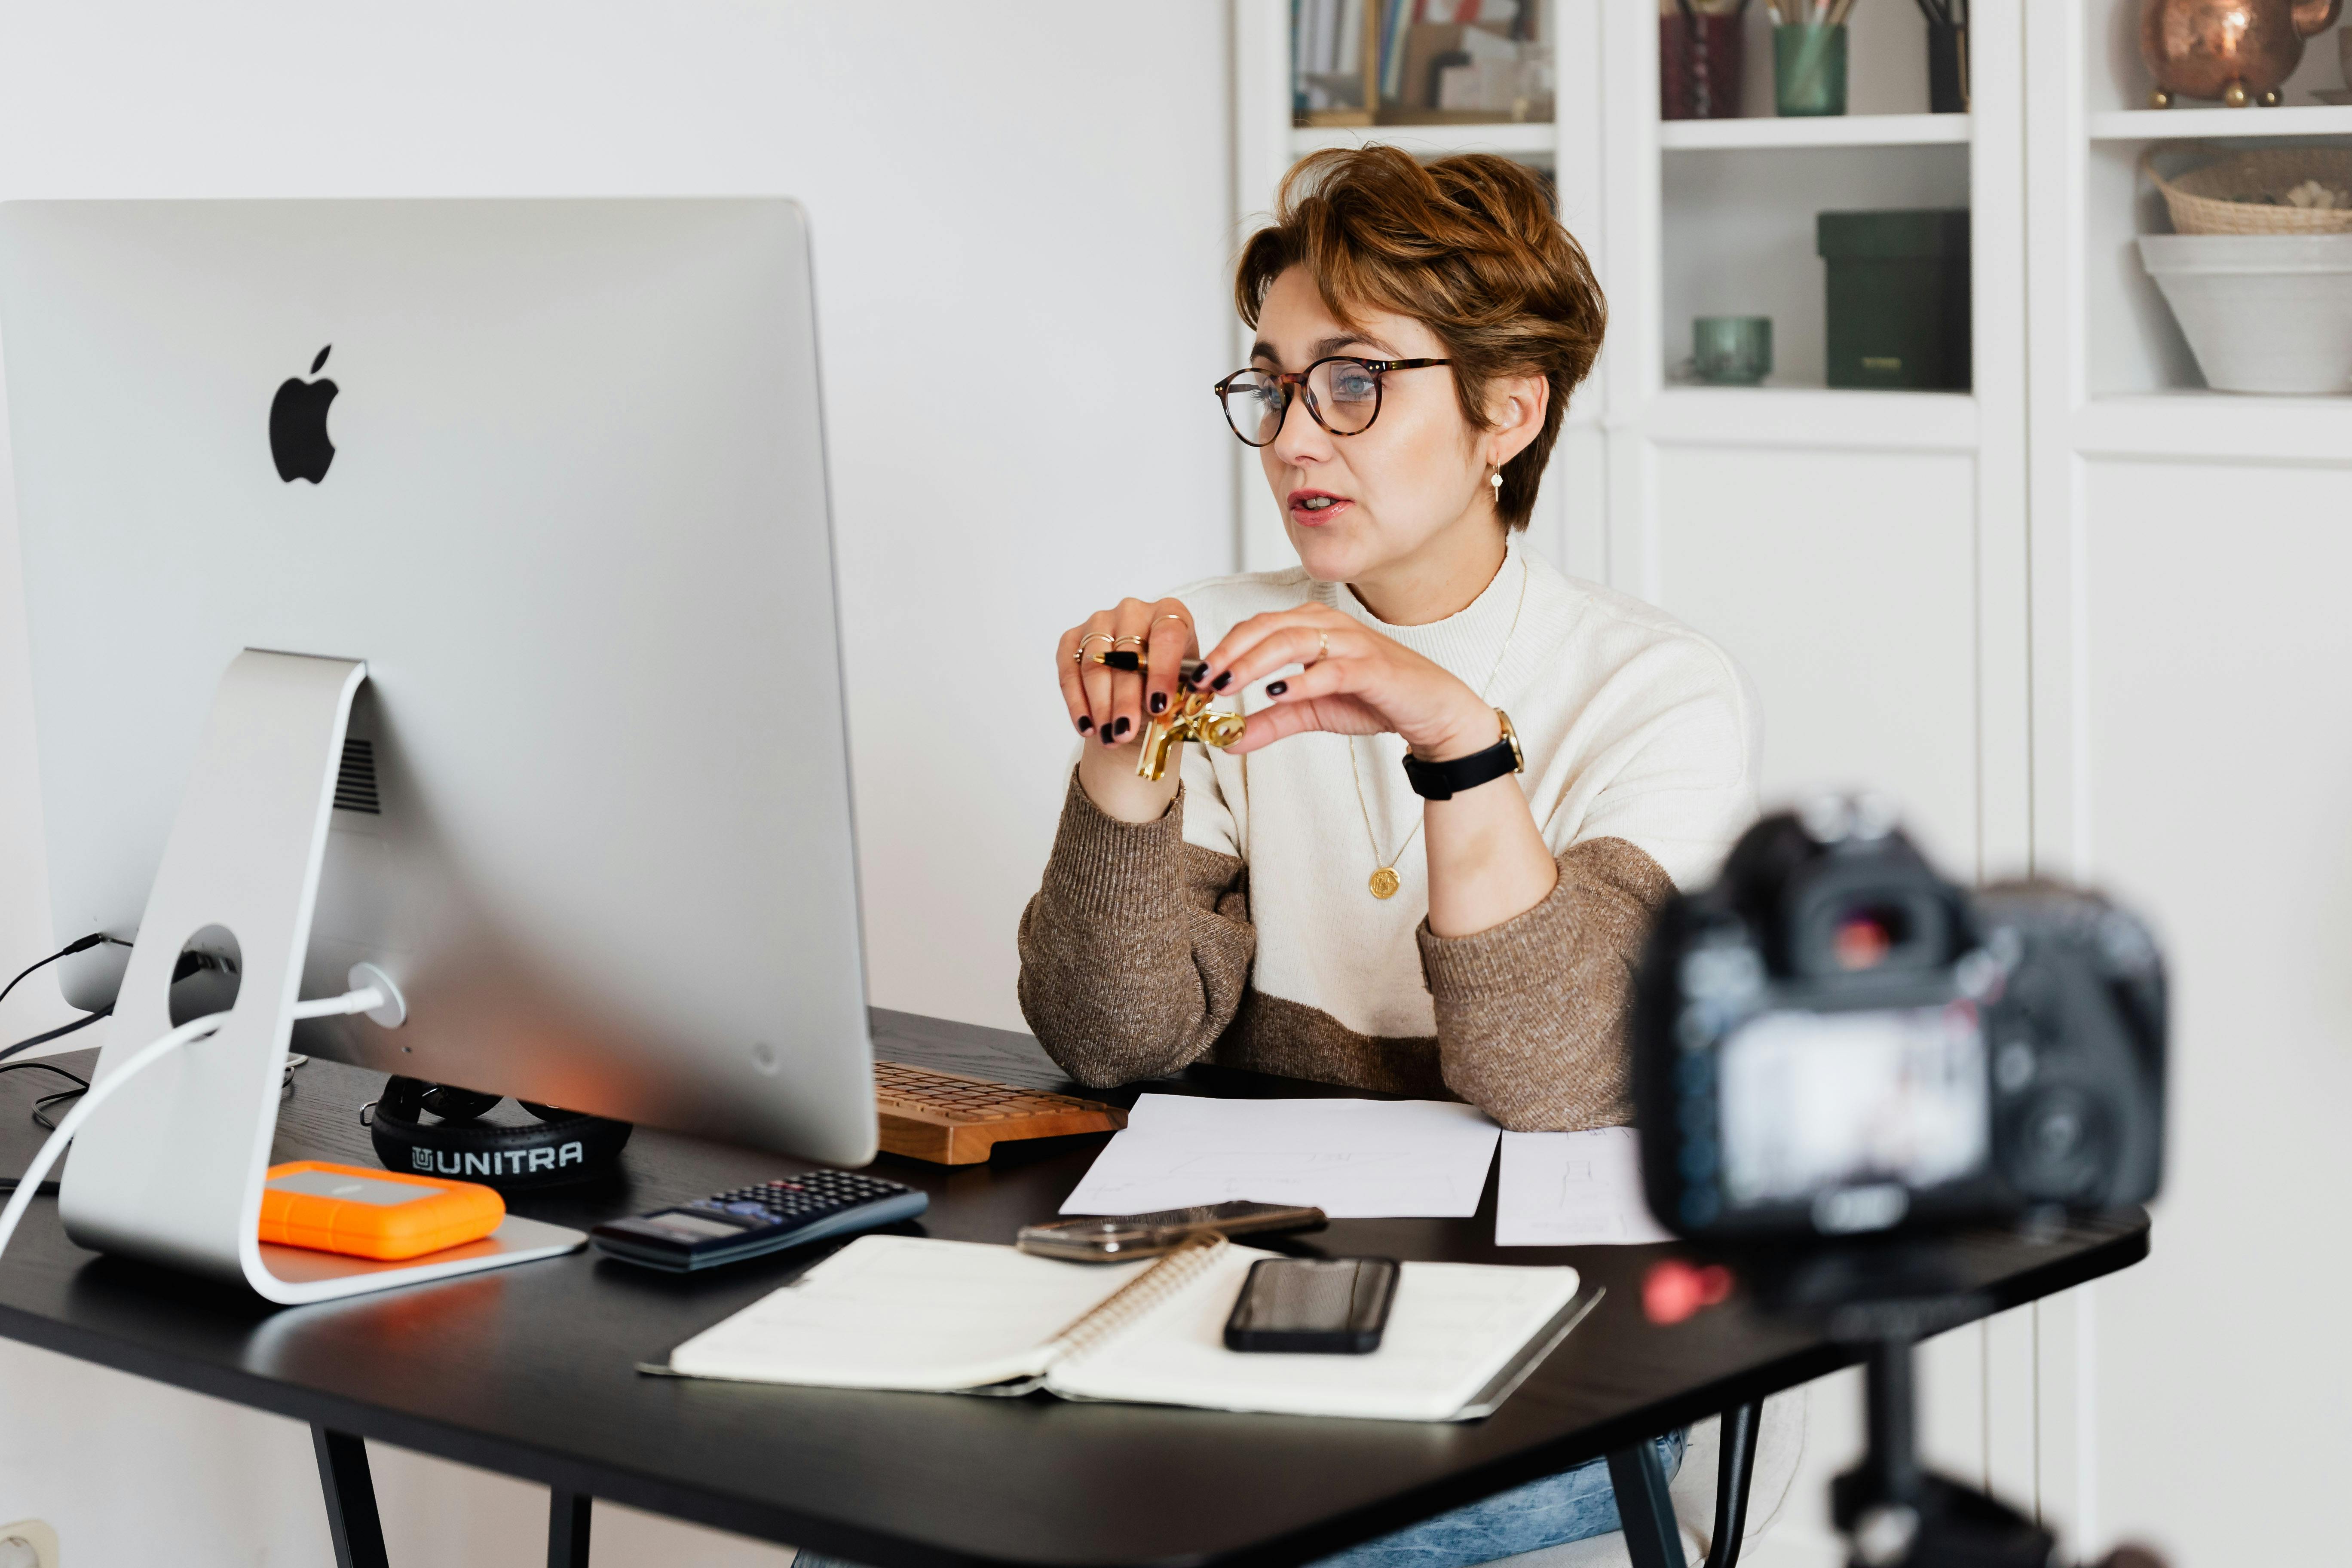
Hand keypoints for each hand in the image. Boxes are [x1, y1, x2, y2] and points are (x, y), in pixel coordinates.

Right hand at [1055, 597, 1196, 821]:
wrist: (1141, 681)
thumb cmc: (1167, 679)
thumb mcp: (1185, 684)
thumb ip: (1186, 693)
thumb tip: (1182, 705)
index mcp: (1170, 613)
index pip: (1167, 636)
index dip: (1162, 672)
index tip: (1159, 706)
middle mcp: (1133, 611)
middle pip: (1126, 654)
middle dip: (1125, 699)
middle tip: (1126, 732)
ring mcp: (1100, 622)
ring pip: (1095, 664)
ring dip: (1100, 706)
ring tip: (1109, 736)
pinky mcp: (1073, 638)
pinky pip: (1069, 671)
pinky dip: (1077, 703)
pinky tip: (1088, 727)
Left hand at [1191, 605, 1498, 761]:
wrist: (1432, 711)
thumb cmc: (1373, 699)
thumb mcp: (1312, 712)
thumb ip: (1270, 722)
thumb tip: (1227, 741)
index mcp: (1312, 626)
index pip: (1256, 626)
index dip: (1223, 648)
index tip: (1196, 678)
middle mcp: (1329, 624)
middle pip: (1267, 627)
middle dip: (1230, 652)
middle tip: (1202, 680)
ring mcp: (1352, 643)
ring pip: (1293, 640)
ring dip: (1255, 661)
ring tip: (1227, 683)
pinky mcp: (1373, 667)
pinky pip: (1331, 669)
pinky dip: (1302, 680)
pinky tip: (1276, 693)